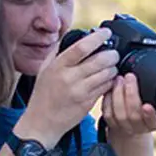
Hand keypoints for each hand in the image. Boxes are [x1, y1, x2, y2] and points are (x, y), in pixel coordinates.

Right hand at [17, 29, 118, 144]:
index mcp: (58, 66)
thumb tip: (74, 36)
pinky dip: (110, 81)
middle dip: (111, 54)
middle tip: (113, 53)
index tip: (106, 32)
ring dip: (113, 68)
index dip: (97, 37)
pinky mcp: (89, 103)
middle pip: (100, 60)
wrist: (42, 122)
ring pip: (107, 74)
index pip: (82, 47)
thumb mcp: (45, 69)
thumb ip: (58, 52)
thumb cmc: (43, 94)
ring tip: (110, 66)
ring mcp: (80, 91)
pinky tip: (107, 79)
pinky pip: (106, 87)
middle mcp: (70, 78)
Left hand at [103, 73, 155, 140]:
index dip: (150, 115)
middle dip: (131, 94)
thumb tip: (152, 73)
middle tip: (130, 77)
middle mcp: (140, 128)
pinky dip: (108, 99)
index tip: (147, 106)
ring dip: (118, 94)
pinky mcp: (112, 125)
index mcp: (154, 123)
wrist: (133, 122)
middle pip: (134, 115)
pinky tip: (110, 87)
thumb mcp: (154, 102)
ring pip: (119, 114)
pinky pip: (108, 114)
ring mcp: (125, 128)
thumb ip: (153, 93)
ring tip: (119, 78)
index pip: (153, 121)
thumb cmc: (146, 106)